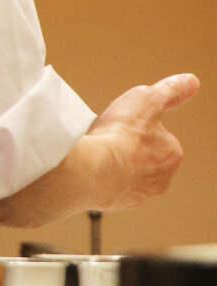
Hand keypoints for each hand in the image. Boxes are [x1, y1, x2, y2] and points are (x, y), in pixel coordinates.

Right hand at [86, 73, 199, 208]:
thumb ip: (171, 90)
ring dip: (115, 163)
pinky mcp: (115, 203)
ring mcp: (138, 194)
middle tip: (111, 136)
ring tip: (99, 150)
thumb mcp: (147, 98)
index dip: (141, 127)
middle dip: (130, 148)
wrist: (95, 169)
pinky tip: (92, 166)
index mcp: (172, 155)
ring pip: (128, 174)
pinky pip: (110, 187)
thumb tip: (192, 82)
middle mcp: (160, 179)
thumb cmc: (121, 135)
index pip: (160, 138)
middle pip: (144, 158)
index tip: (127, 123)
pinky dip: (102, 177)